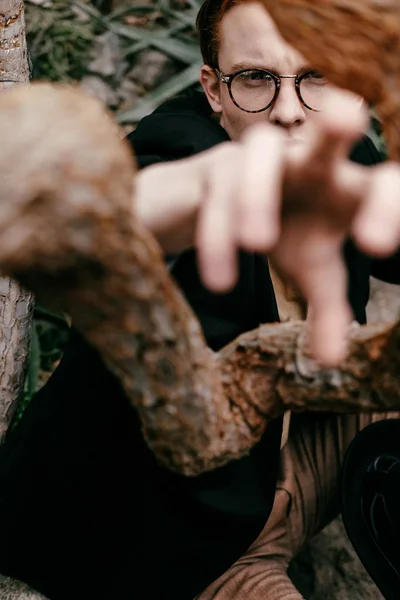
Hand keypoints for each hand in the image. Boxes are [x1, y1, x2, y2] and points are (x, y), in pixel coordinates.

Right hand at [134, 94, 399, 365]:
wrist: (215, 207)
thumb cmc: (281, 230)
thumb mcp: (308, 271)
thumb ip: (327, 311)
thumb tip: (331, 364)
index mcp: (341, 188)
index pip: (379, 185)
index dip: (387, 207)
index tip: (376, 247)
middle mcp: (304, 163)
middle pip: (326, 136)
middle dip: (336, 127)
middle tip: (350, 118)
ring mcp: (257, 160)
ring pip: (259, 152)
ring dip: (257, 193)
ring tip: (257, 245)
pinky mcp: (213, 167)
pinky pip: (215, 191)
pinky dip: (217, 231)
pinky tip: (220, 279)